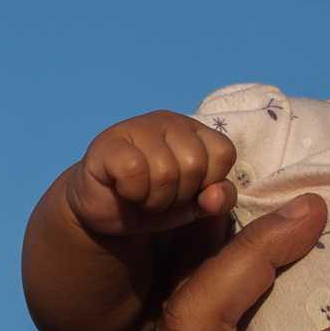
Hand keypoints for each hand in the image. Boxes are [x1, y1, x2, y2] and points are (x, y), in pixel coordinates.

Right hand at [64, 111, 238, 242]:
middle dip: (179, 194)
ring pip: (165, 171)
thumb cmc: (154, 199)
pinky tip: (124, 189)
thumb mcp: (194, 205)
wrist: (107, 209)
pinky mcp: (109, 142)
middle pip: (194, 164)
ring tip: (143, 196)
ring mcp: (138, 127)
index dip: (209, 182)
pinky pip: (134, 171)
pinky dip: (132, 192)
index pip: (223, 152)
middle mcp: (170, 121)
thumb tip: (214, 196)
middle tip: (160, 195)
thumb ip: (218, 199)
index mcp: (196, 131)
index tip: (189, 190)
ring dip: (155, 198)